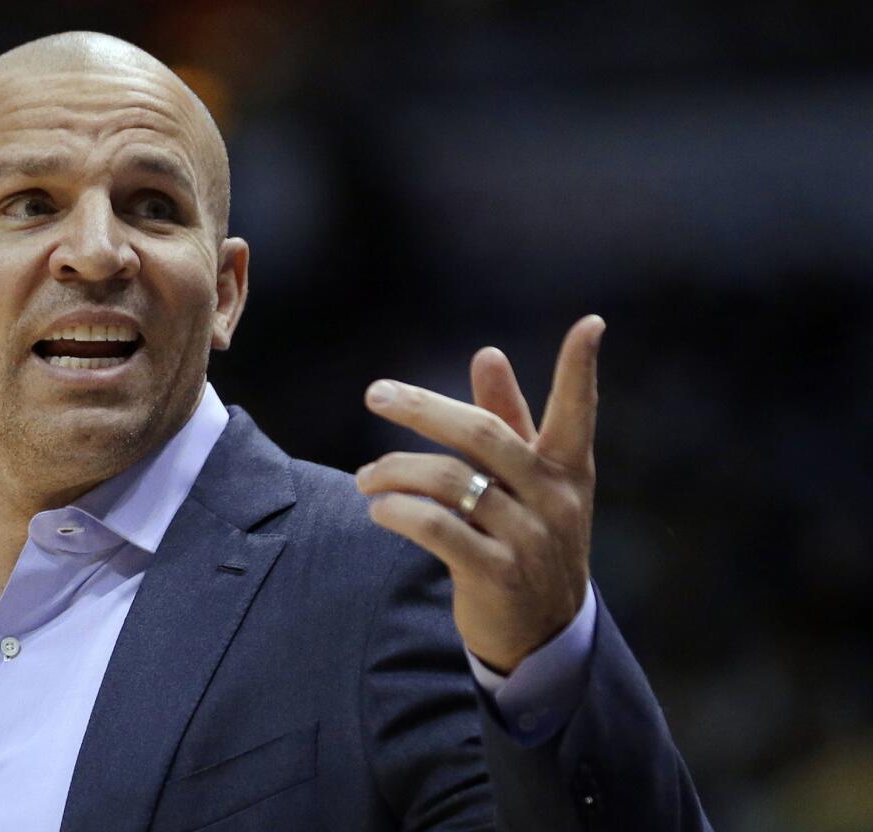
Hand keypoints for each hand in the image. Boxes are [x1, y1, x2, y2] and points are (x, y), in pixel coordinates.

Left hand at [355, 315, 604, 673]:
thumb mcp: (527, 482)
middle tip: (376, 394)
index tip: (591, 323)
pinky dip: (399, 512)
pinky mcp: (496, 573)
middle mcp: (554, 498)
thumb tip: (488, 353)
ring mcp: (528, 538)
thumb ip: (508, 418)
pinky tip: (380, 510)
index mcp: (566, 469)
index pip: (577, 411)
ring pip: (449, 481)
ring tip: (366, 478)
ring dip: (395, 471)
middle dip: (422, 408)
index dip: (582, 368)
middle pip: (481, 433)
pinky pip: (436, 527)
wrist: (541, 634)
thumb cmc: (528, 539)